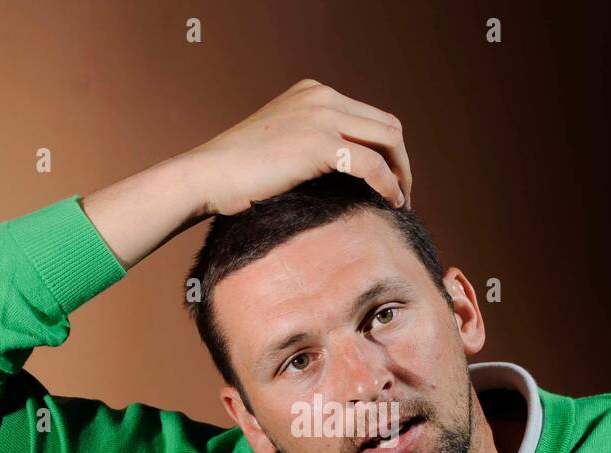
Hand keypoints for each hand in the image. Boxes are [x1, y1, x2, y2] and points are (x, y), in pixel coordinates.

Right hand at [184, 78, 412, 216]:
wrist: (207, 176)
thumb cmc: (238, 174)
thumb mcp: (281, 143)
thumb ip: (313, 142)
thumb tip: (347, 168)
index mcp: (314, 92)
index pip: (371, 116)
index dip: (389, 149)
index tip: (392, 179)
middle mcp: (322, 96)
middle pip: (386, 125)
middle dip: (401, 161)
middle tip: (403, 193)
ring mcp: (321, 116)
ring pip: (388, 140)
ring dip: (402, 173)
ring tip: (401, 201)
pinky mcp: (319, 143)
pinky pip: (372, 164)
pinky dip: (389, 185)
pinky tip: (390, 202)